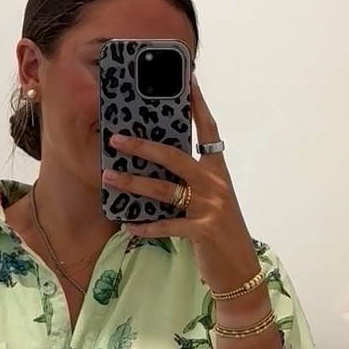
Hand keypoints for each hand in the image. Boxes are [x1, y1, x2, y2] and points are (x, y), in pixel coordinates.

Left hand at [102, 77, 258, 293]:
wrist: (240, 269)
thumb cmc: (221, 232)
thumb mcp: (211, 200)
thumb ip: (192, 181)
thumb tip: (158, 165)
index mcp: (218, 171)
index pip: (208, 130)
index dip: (198, 104)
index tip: (187, 80)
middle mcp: (215, 184)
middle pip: (174, 156)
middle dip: (142, 147)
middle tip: (115, 139)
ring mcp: (209, 207)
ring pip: (163, 190)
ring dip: (132, 184)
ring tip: (107, 178)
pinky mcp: (201, 231)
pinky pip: (166, 225)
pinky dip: (145, 226)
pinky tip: (128, 225)